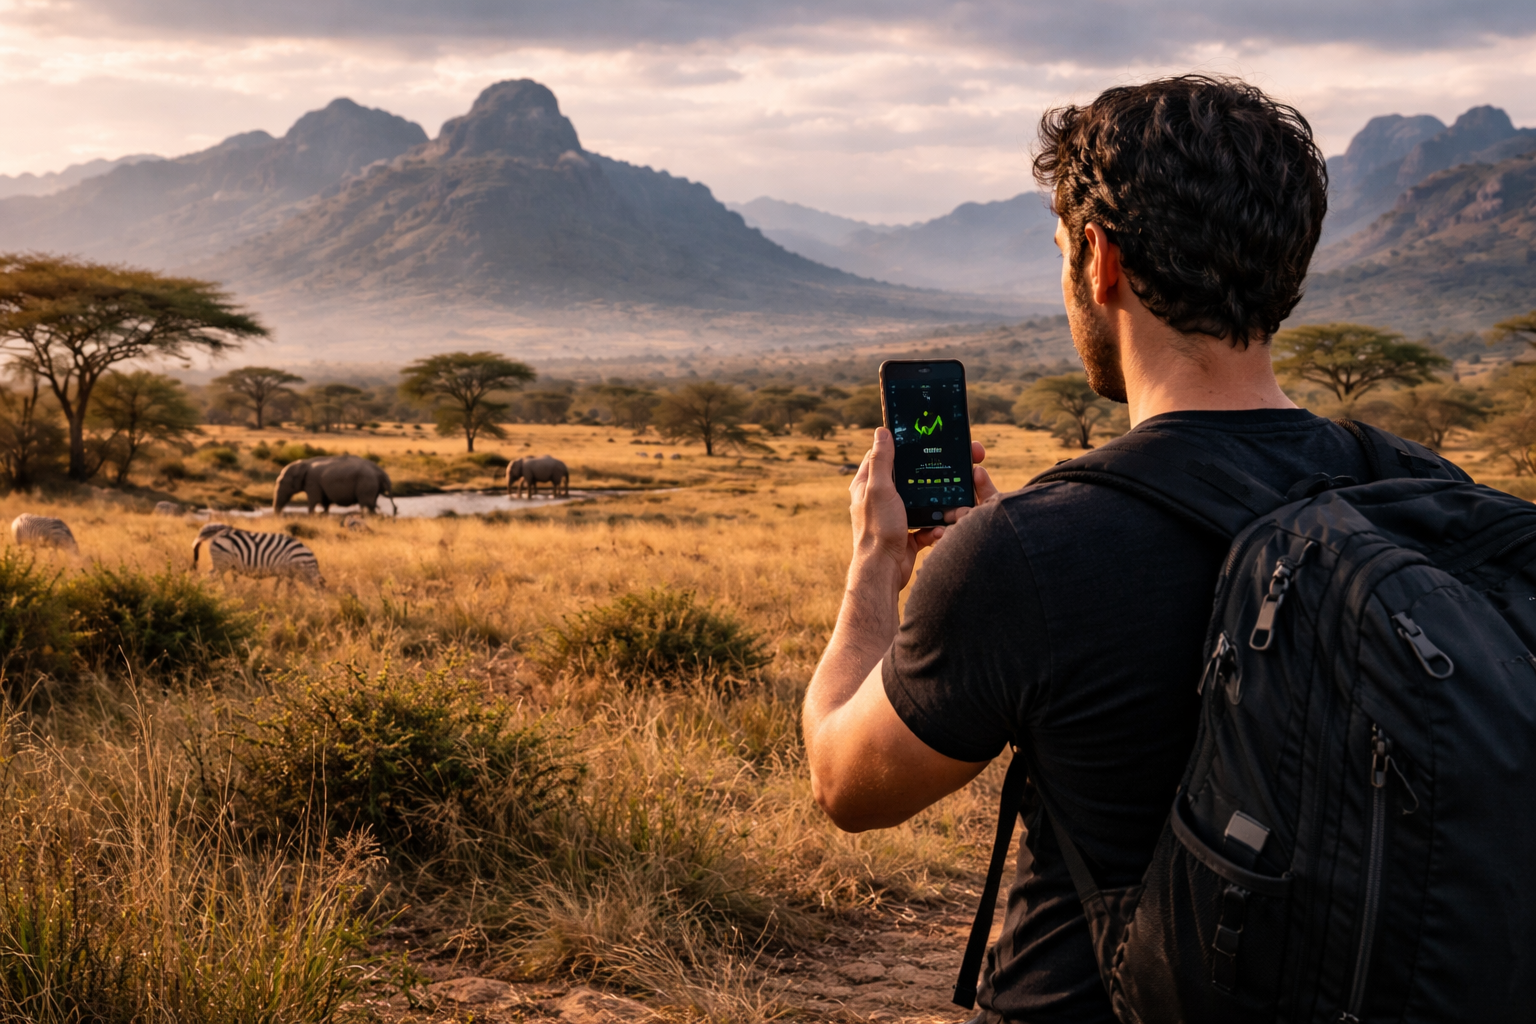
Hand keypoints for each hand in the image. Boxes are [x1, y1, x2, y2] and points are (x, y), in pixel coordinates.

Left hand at [848, 430, 994, 589]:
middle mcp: (880, 500)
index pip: (883, 456)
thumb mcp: (880, 489)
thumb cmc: (877, 529)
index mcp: (867, 485)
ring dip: (937, 504)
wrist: (883, 572)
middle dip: (928, 476)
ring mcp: (895, 517)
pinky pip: (928, 525)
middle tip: (949, 469)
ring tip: (953, 503)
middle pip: (908, 478)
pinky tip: (941, 530)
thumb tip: (882, 432)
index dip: (901, 446)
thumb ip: (881, 461)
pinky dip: (936, 528)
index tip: (921, 439)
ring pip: (922, 502)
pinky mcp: (907, 535)